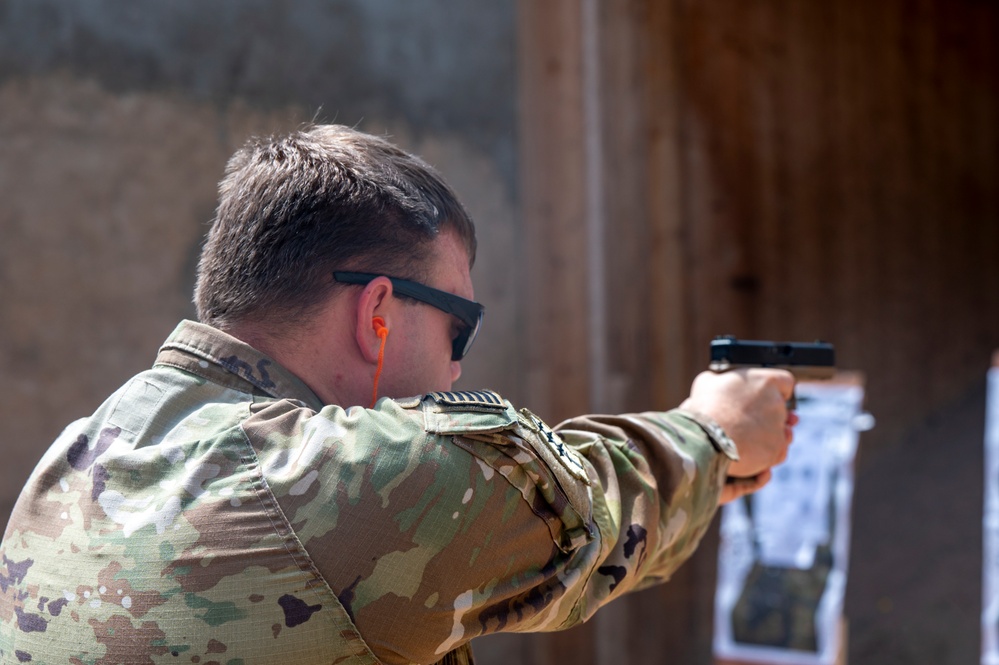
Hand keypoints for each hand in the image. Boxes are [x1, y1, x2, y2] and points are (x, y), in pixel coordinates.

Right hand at [680, 368, 795, 489]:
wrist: (706, 439)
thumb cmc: (706, 408)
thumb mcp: (707, 382)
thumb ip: (721, 380)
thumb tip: (717, 382)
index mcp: (766, 382)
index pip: (785, 382)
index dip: (776, 389)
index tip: (766, 396)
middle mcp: (777, 404)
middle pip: (783, 409)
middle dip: (770, 414)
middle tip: (754, 419)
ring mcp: (778, 429)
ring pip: (782, 432)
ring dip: (771, 434)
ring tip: (753, 438)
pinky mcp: (775, 451)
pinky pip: (777, 452)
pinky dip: (767, 453)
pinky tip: (754, 452)